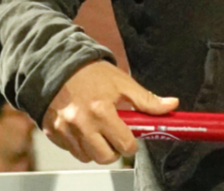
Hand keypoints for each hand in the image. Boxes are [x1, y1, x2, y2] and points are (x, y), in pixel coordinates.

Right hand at [42, 61, 177, 164]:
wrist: (59, 65)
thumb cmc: (93, 73)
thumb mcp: (124, 83)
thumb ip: (147, 100)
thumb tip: (171, 105)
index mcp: (101, 111)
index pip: (124, 143)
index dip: (132, 145)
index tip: (132, 140)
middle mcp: (81, 123)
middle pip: (104, 157)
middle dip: (114, 151)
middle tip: (116, 139)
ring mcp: (64, 129)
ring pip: (86, 157)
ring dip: (96, 150)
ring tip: (100, 132)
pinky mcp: (51, 132)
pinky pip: (70, 150)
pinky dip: (79, 145)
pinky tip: (85, 130)